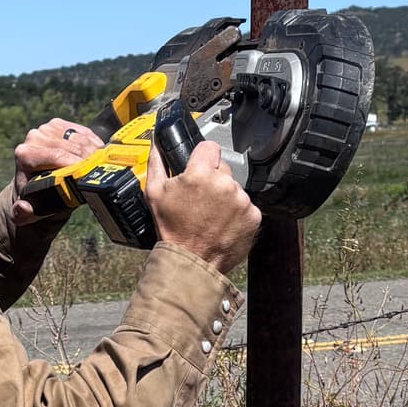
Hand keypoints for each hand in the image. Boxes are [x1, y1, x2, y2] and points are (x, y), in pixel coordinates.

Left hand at [11, 117, 101, 222]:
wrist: (34, 181)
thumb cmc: (34, 196)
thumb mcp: (28, 209)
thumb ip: (23, 213)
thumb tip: (24, 208)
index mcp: (25, 154)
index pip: (56, 155)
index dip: (76, 165)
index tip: (90, 176)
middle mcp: (34, 137)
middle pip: (71, 146)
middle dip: (87, 160)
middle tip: (100, 174)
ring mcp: (48, 128)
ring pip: (80, 138)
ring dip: (94, 152)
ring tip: (101, 167)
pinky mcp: (61, 125)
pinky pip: (83, 132)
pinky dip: (94, 144)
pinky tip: (98, 157)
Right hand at [146, 133, 260, 273]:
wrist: (192, 262)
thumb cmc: (172, 231)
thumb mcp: (154, 194)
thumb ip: (157, 162)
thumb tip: (157, 143)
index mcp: (200, 174)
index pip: (209, 147)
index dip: (202, 157)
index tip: (199, 168)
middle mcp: (224, 184)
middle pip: (222, 168)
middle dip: (212, 179)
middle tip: (200, 200)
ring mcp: (241, 200)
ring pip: (234, 188)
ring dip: (225, 197)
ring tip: (210, 214)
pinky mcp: (253, 216)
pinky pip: (246, 206)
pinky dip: (237, 213)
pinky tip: (222, 223)